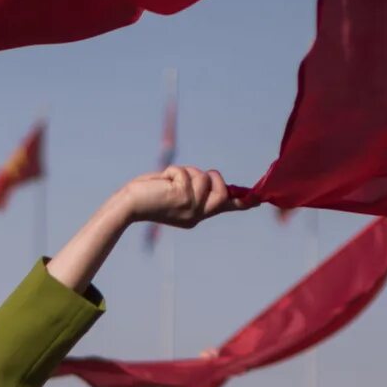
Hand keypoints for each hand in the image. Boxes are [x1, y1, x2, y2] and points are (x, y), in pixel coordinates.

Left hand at [113, 166, 238, 229]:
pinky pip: (187, 174)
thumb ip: (193, 187)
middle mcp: (196, 216)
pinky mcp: (182, 198)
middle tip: (191, 175)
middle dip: (212, 177)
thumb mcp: (175, 192)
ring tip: (169, 180)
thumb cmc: (147, 195)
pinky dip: (174, 170)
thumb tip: (210, 179)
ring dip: (187, 171)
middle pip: (223, 193)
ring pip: (205, 179)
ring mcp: (190, 208)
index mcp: (195, 216)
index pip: (223, 208)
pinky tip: (162, 181)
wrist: (128, 205)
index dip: (242, 202)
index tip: (258, 200)